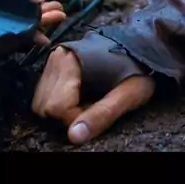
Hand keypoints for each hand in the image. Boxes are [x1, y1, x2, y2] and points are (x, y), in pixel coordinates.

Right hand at [0, 0, 65, 44]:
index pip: (6, 26)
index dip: (26, 32)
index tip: (45, 38)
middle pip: (12, 22)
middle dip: (37, 21)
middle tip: (61, 16)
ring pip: (14, 14)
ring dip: (35, 14)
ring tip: (59, 11)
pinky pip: (12, 6)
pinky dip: (28, 6)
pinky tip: (45, 6)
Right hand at [32, 46, 154, 143]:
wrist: (141, 47)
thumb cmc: (138, 70)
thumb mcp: (128, 95)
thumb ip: (102, 115)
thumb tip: (74, 136)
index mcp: (71, 62)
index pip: (57, 107)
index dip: (77, 118)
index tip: (99, 109)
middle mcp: (57, 57)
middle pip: (45, 105)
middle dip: (68, 115)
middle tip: (95, 105)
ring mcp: (54, 60)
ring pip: (42, 101)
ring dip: (63, 110)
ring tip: (90, 100)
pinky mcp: (55, 64)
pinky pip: (46, 93)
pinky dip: (60, 102)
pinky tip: (82, 96)